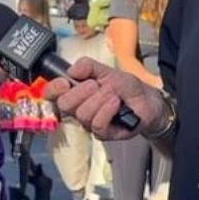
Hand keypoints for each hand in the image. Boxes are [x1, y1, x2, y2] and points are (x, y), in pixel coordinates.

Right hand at [44, 56, 165, 140]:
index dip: (53, 88)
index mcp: (75, 91)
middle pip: (64, 104)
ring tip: (113, 95)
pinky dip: (107, 110)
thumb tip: (72, 70)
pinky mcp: (102, 133)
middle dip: (80, 92)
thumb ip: (88, 66)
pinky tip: (116, 104)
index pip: (52, 93)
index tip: (65, 82)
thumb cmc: (126, 87)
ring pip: (83, 114)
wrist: (146, 100)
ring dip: (100, 100)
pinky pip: (97, 124)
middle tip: (95, 85)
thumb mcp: (107, 71)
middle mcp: (78, 108)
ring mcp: (89, 122)